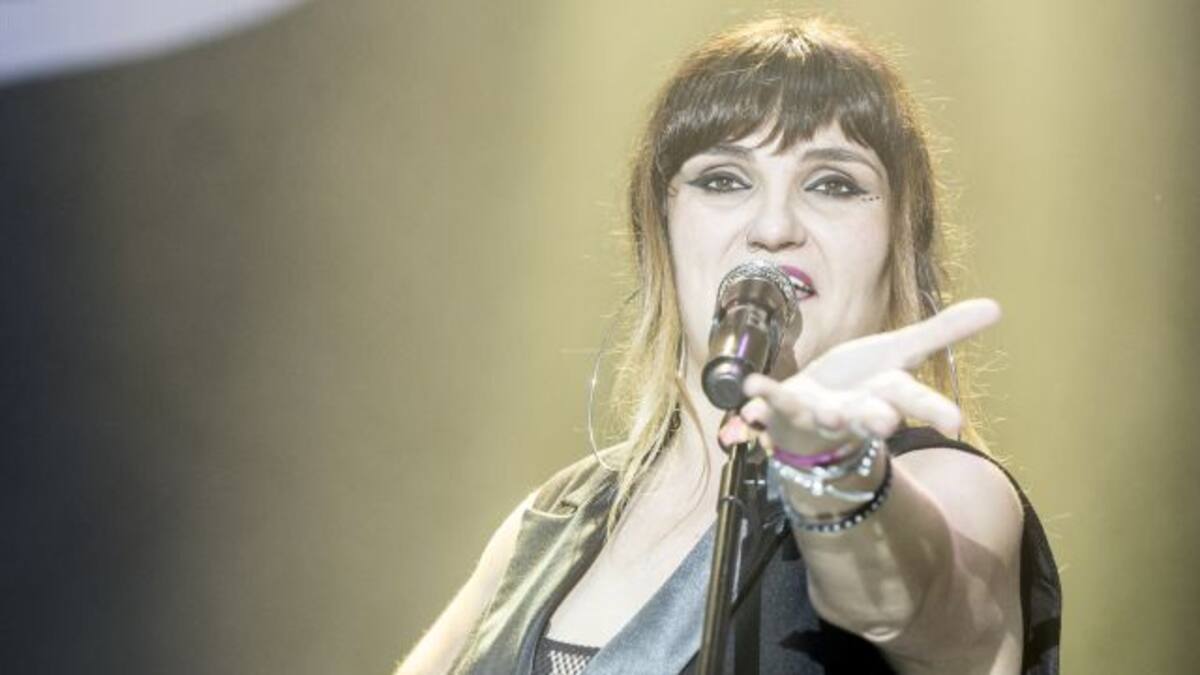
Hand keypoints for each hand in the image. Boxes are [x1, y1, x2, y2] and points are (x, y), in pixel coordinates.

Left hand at [717, 298, 1001, 455]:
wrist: (815, 422)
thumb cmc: (859, 385)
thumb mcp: (900, 354)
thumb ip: (943, 334)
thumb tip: (998, 307)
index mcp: (886, 395)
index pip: (915, 403)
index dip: (934, 412)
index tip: (954, 424)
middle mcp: (855, 411)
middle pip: (871, 417)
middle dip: (877, 420)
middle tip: (886, 424)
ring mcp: (818, 415)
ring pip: (824, 418)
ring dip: (825, 416)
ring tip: (830, 415)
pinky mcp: (784, 412)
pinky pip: (771, 406)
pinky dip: (761, 401)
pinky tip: (749, 399)